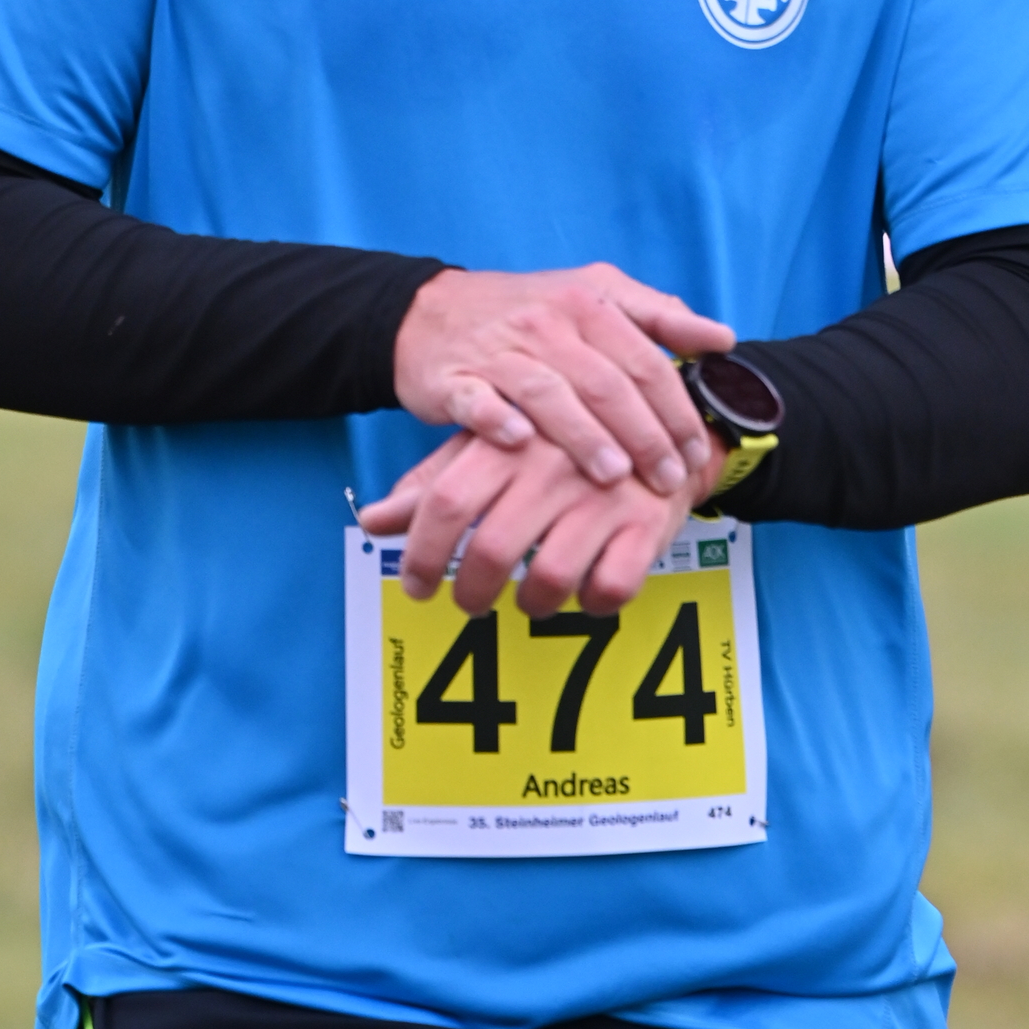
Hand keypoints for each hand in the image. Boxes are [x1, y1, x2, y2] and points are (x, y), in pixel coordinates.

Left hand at [359, 421, 728, 618]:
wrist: (658, 424)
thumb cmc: (557, 446)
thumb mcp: (491, 451)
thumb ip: (433, 486)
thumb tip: (370, 521)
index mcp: (509, 441)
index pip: (446, 501)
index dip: (421, 554)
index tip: (416, 587)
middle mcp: (553, 466)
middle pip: (492, 548)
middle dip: (471, 592)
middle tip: (468, 603)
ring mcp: (603, 495)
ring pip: (551, 577)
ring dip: (531, 604)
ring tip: (528, 600)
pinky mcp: (648, 524)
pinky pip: (612, 587)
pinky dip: (592, 604)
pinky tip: (584, 593)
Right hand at [394, 264, 732, 497]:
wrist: (431, 312)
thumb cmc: (526, 311)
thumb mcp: (595, 296)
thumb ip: (659, 316)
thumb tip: (723, 339)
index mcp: (587, 303)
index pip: (645, 361)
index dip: (676, 410)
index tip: (696, 453)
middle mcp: (545, 324)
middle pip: (605, 383)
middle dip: (643, 435)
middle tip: (667, 479)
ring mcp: (498, 351)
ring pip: (548, 394)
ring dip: (582, 436)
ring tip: (613, 477)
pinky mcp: (453, 378)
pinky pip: (476, 400)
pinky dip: (496, 420)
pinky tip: (520, 443)